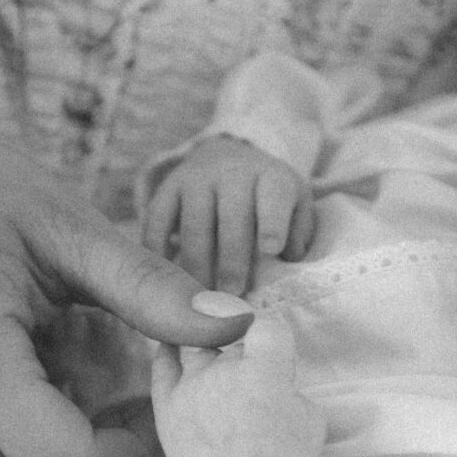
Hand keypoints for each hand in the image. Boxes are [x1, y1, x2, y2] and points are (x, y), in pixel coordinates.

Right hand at [143, 136, 313, 295]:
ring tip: (200, 296)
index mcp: (270, 177)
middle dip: (232, 259)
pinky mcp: (168, 187)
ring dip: (197, 263)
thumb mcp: (294, 204)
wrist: (227, 159)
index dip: (273, 223)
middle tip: (232, 293)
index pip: (274, 197)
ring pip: (195, 222)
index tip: (272, 249)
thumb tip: (288, 259)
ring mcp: (197, 178)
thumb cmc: (266, 197)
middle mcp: (232, 172)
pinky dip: (158, 249)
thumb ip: (298, 231)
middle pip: (232, 217)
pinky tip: (164, 277)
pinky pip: (158, 219)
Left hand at [151, 313, 323, 456]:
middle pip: (231, 337)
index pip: (266, 323)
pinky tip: (172, 344)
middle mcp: (221, 370)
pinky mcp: (165, 406)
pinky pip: (162, 364)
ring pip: (198, 346)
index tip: (270, 344)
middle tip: (251, 380)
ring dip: (210, 351)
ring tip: (218, 368)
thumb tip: (267, 370)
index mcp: (265, 370)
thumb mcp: (310, 414)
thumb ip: (287, 379)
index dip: (270, 331)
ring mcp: (188, 387)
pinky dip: (168, 350)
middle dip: (243, 351)